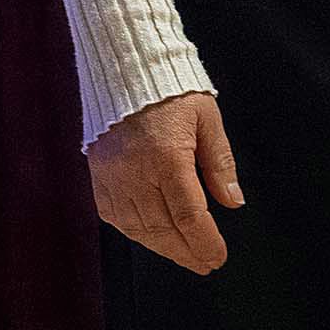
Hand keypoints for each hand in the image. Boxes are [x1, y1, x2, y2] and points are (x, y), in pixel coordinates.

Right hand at [87, 89, 243, 274]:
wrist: (124, 66)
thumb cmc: (169, 90)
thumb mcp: (206, 119)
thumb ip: (219, 163)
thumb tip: (233, 200)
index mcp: (167, 156)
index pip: (189, 216)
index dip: (205, 243)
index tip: (217, 256)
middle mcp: (135, 170)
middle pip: (163, 229)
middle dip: (187, 253)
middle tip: (204, 263)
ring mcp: (111, 175)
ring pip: (137, 228)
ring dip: (162, 247)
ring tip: (182, 254)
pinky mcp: (97, 173)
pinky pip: (112, 215)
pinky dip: (133, 231)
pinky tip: (149, 236)